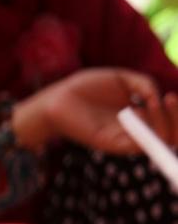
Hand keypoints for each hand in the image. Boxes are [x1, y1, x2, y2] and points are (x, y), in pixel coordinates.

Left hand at [12, 68, 177, 152]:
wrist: (57, 99)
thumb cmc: (86, 88)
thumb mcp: (120, 78)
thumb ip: (143, 83)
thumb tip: (160, 96)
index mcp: (142, 115)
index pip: (171, 122)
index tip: (172, 95)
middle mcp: (138, 130)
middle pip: (172, 134)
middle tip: (170, 98)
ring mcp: (126, 139)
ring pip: (160, 140)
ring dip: (164, 121)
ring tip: (155, 102)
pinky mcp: (112, 145)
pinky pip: (139, 144)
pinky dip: (146, 129)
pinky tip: (138, 111)